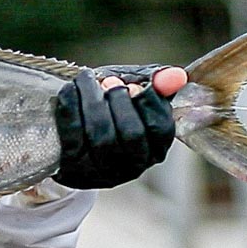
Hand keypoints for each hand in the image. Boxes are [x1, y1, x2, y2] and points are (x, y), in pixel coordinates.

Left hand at [51, 65, 184, 188]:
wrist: (69, 139)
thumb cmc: (109, 111)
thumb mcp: (134, 94)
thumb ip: (156, 83)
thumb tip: (177, 75)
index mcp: (154, 150)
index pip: (160, 128)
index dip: (148, 102)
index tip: (134, 84)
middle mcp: (132, 167)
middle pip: (131, 134)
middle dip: (119, 101)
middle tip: (109, 81)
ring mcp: (102, 172)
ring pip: (101, 136)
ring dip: (93, 100)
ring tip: (88, 79)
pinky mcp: (73, 169)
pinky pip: (73, 134)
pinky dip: (71, 105)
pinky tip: (72, 88)